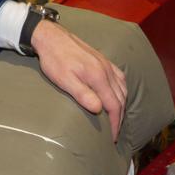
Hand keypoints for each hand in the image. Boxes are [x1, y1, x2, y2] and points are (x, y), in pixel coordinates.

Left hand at [31, 20, 127, 139]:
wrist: (51, 37)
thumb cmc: (55, 60)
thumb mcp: (64, 80)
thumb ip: (82, 94)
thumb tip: (99, 109)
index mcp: (99, 77)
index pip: (114, 105)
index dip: (115, 123)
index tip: (113, 137)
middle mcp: (107, 70)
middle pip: (121, 98)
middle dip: (120, 117)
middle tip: (115, 132)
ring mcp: (106, 64)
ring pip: (123, 88)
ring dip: (122, 104)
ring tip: (116, 117)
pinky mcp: (102, 59)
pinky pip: (119, 77)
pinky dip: (121, 90)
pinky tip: (117, 93)